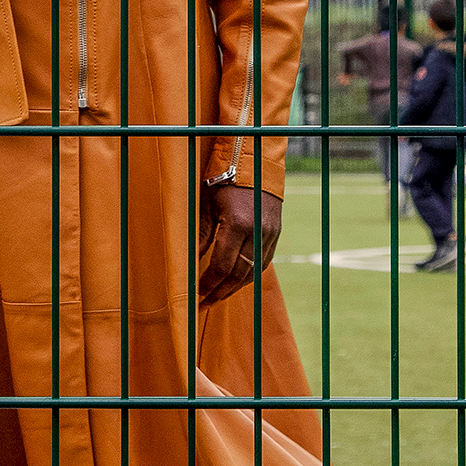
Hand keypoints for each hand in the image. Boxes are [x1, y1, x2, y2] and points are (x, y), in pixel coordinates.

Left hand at [197, 181, 281, 309]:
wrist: (255, 161)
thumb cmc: (224, 179)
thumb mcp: (207, 204)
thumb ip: (201, 235)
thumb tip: (189, 262)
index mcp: (237, 224)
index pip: (222, 266)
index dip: (208, 284)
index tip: (196, 295)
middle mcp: (257, 232)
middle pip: (239, 274)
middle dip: (220, 292)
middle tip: (204, 304)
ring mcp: (270, 234)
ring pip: (253, 271)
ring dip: (235, 287)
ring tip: (218, 296)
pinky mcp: (276, 233)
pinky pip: (263, 262)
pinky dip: (249, 274)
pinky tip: (236, 280)